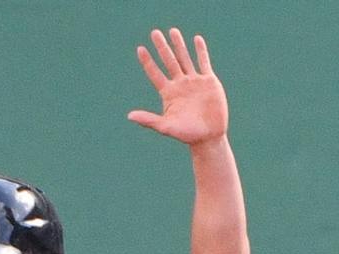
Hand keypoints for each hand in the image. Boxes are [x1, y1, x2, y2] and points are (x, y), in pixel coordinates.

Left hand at [128, 29, 228, 146]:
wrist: (208, 136)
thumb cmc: (186, 134)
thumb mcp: (165, 127)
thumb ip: (148, 120)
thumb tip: (129, 116)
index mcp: (168, 93)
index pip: (155, 73)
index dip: (147, 61)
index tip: (140, 49)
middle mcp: (180, 84)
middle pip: (169, 61)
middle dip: (162, 47)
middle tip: (154, 32)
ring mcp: (194, 81)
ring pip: (185, 58)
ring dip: (179, 45)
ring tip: (173, 31)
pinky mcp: (208, 81)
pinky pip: (204, 62)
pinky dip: (200, 51)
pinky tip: (196, 39)